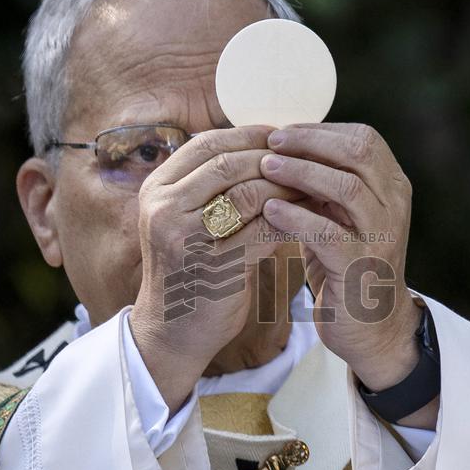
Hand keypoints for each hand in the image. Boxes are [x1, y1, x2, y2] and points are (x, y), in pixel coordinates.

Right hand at [129, 125, 301, 410]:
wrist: (173, 334)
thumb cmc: (190, 272)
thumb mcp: (186, 221)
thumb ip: (209, 187)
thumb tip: (260, 147)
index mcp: (156, 189)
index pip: (206, 143)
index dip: (248, 135)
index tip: (283, 137)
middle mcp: (163, 207)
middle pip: (227, 161)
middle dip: (272, 157)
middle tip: (307, 158)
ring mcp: (185, 236)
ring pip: (247, 191)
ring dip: (286, 185)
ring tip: (314, 184)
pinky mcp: (214, 265)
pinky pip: (262, 227)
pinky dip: (291, 217)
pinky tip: (311, 216)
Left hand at [260, 122, 423, 393]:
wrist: (372, 328)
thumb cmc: (346, 265)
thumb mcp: (341, 216)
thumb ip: (325, 184)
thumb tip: (284, 144)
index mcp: (391, 187)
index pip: (364, 138)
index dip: (321, 130)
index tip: (282, 131)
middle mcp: (393, 206)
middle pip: (359, 153)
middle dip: (311, 142)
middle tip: (272, 141)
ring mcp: (381, 236)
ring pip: (346, 188)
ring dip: (302, 173)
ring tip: (266, 167)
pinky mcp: (360, 267)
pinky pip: (328, 233)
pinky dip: (296, 218)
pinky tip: (269, 211)